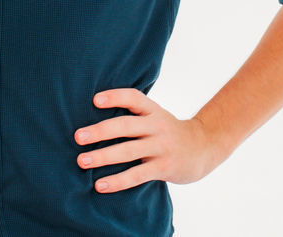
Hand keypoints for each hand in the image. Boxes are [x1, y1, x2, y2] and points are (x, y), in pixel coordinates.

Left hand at [73, 89, 228, 192]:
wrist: (204, 147)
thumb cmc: (168, 131)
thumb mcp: (155, 115)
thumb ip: (133, 114)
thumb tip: (93, 111)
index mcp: (152, 110)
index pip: (133, 98)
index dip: (115, 97)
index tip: (94, 100)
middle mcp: (157, 126)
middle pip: (126, 126)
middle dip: (100, 131)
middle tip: (78, 136)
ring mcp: (161, 147)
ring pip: (128, 151)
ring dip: (103, 156)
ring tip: (82, 161)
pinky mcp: (164, 167)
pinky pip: (137, 175)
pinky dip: (117, 181)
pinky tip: (99, 185)